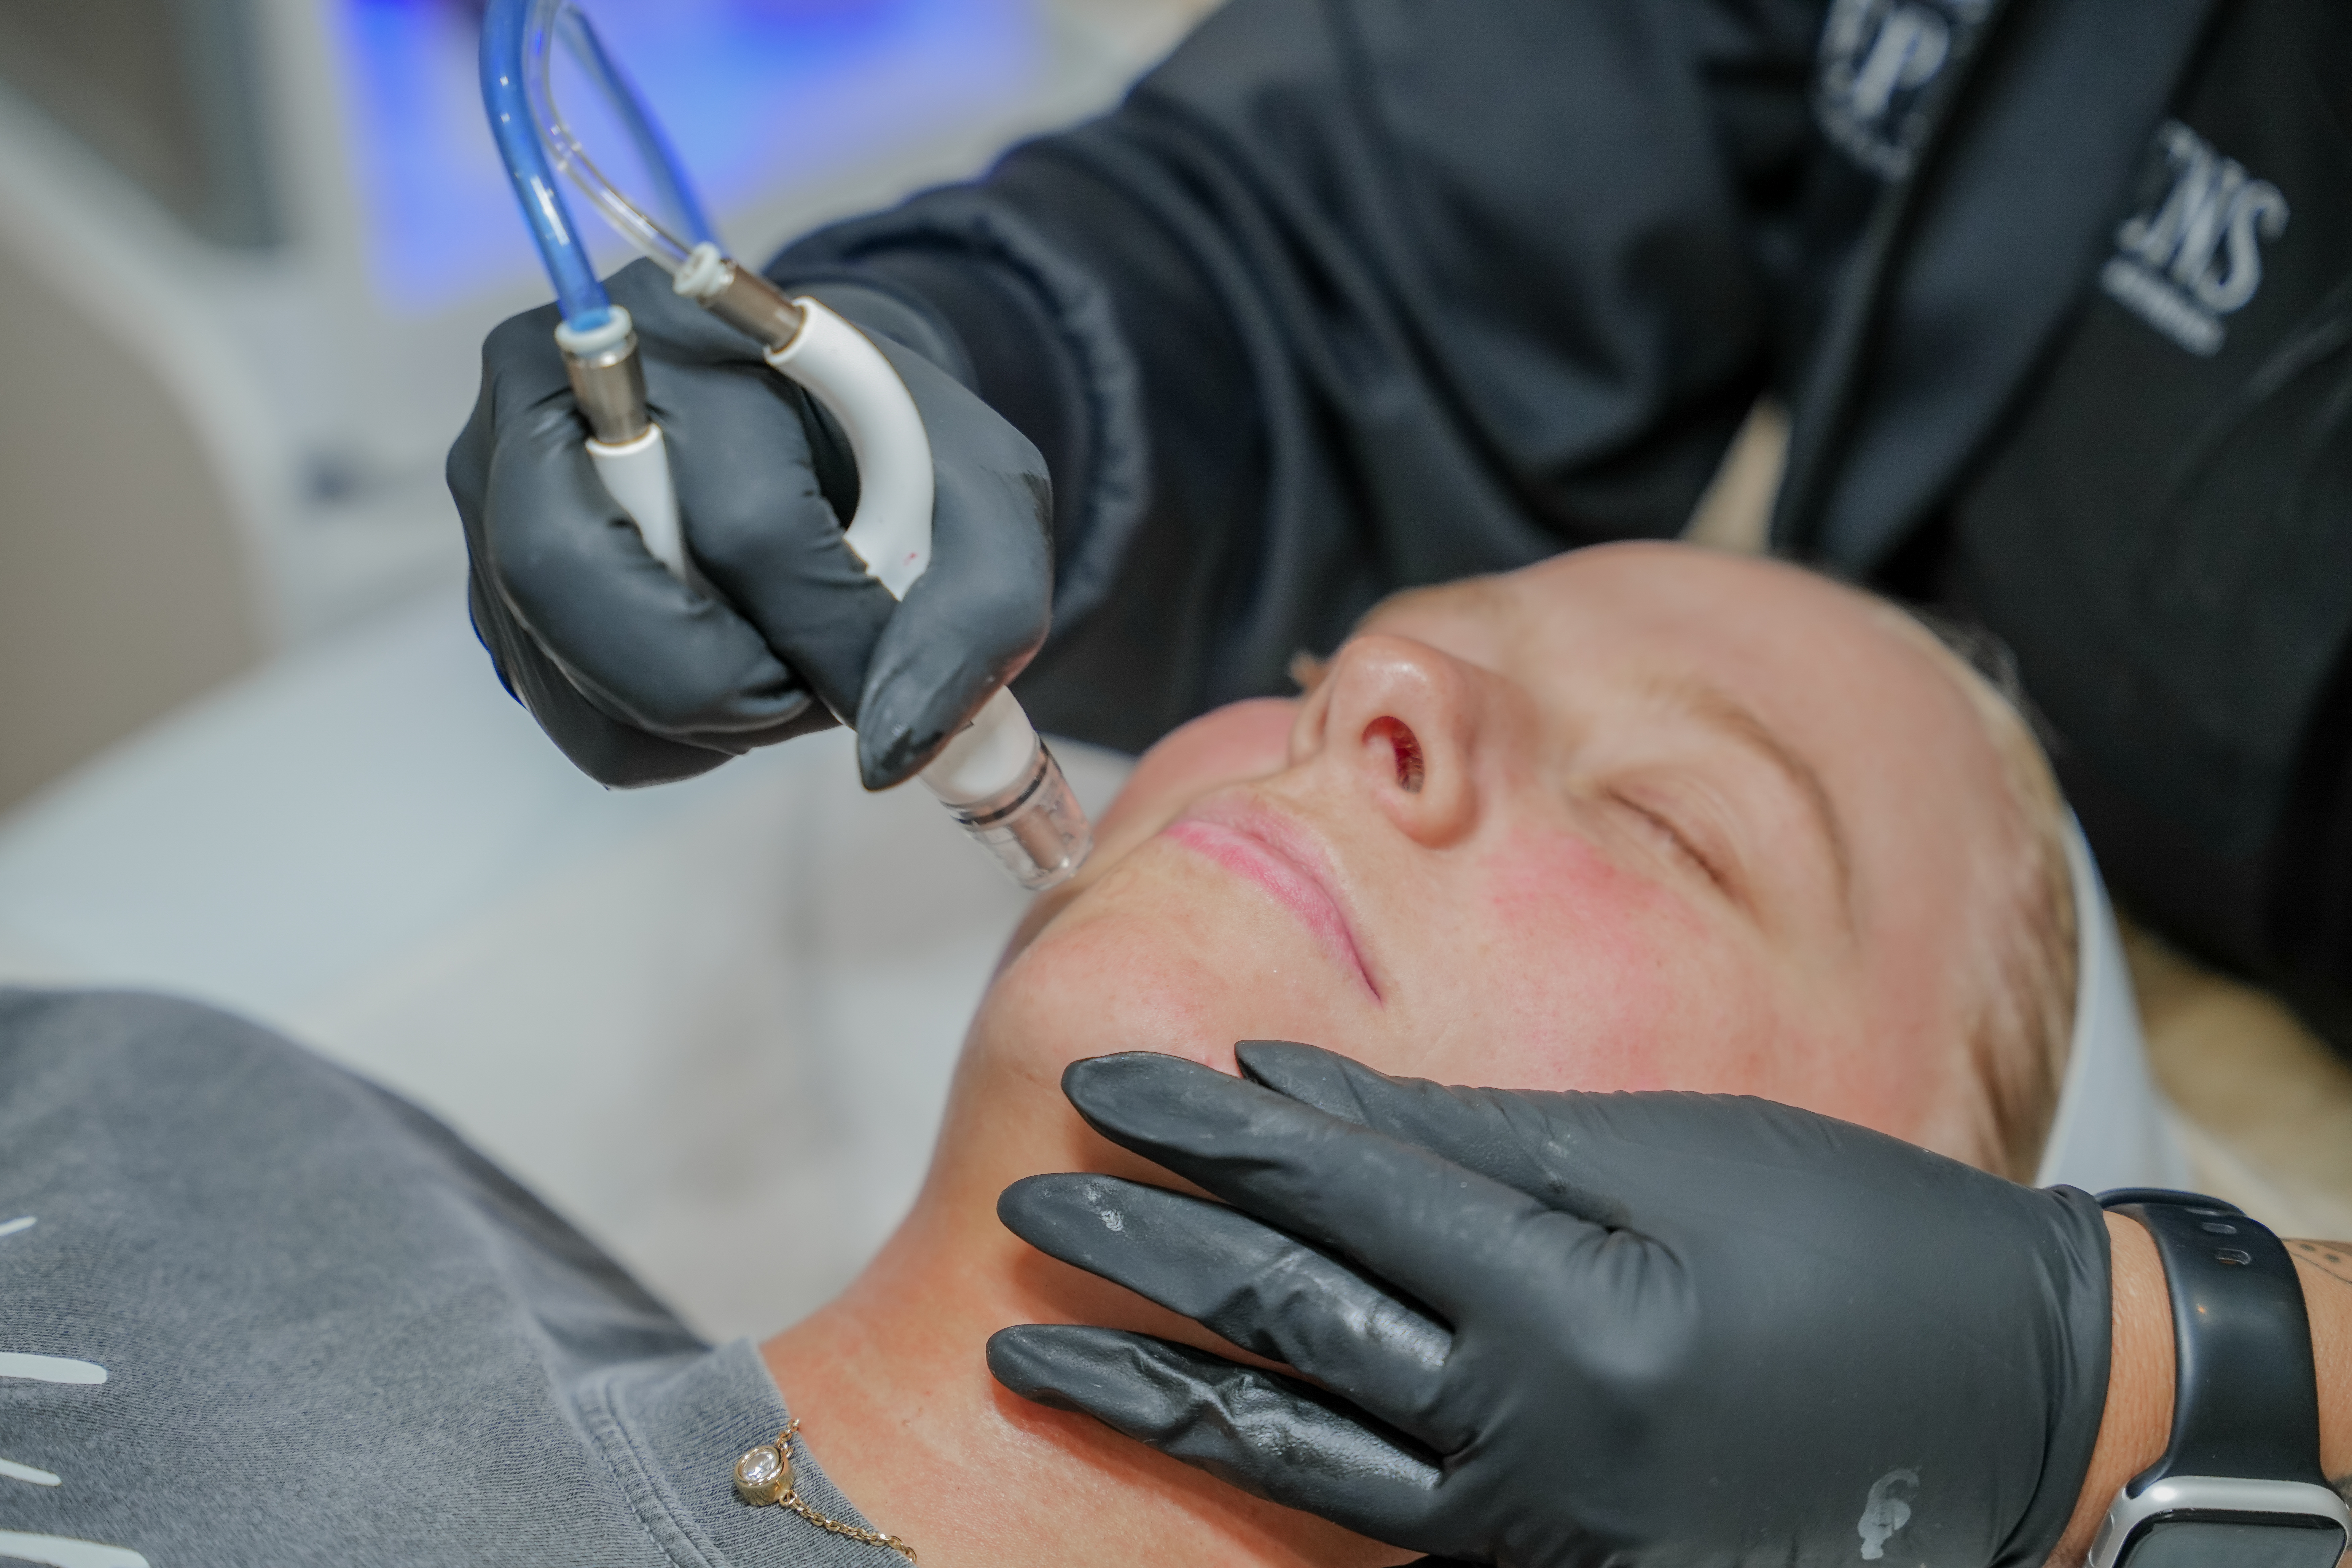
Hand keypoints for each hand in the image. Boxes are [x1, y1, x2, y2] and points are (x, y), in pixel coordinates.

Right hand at [446, 258, 1052, 788]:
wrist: (816, 419)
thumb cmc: (895, 450)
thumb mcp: (987, 502)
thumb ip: (974, 621)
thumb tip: (891, 755)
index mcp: (683, 326)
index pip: (742, 520)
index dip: (831, 631)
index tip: (893, 674)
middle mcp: (547, 391)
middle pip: (573, 577)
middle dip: (722, 684)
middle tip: (811, 697)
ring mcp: (495, 493)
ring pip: (571, 668)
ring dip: (710, 720)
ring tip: (789, 669)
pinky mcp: (496, 589)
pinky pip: (575, 718)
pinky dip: (673, 739)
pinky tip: (733, 675)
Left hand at [989, 1043, 2114, 1567]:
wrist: (2009, 1408)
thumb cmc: (1848, 1241)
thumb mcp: (1666, 1155)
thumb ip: (1462, 1137)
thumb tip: (1286, 1093)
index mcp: (1571, 1308)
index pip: (1333, 1192)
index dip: (1203, 1131)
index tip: (1100, 1084)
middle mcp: (1536, 1438)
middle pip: (1288, 1326)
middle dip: (1141, 1261)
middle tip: (1021, 1204)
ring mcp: (1537, 1528)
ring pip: (1296, 1453)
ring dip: (1155, 1393)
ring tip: (1031, 1347)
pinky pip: (1374, 1519)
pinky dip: (1269, 1473)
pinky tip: (1190, 1432)